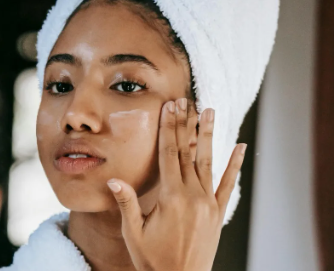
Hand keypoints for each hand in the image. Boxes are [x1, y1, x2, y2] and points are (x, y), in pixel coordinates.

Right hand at [107, 99, 246, 270]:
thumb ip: (127, 204)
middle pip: (188, 152)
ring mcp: (209, 204)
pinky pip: (227, 185)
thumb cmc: (152, 259)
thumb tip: (115, 179)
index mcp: (171, 198)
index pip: (169, 154)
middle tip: (186, 101)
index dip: (169, 128)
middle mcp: (193, 196)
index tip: (170, 107)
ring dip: (209, 135)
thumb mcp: (133, 232)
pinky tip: (240, 147)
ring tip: (210, 111)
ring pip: (208, 162)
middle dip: (185, 124)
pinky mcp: (218, 213)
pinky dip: (234, 165)